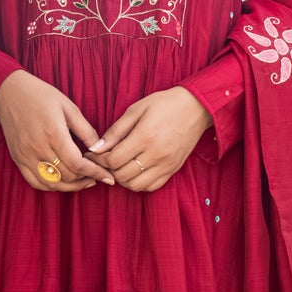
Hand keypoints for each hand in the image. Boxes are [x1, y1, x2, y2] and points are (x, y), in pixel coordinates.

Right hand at [0, 71, 115, 193]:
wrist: (9, 92)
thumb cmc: (41, 96)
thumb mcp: (68, 107)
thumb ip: (85, 130)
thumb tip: (100, 149)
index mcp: (53, 133)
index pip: (77, 164)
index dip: (96, 173)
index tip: (109, 178)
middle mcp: (38, 147)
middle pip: (67, 176)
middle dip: (86, 179)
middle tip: (98, 174)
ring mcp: (25, 156)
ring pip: (52, 184)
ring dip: (71, 186)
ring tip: (84, 180)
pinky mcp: (18, 159)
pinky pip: (36, 183)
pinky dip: (52, 186)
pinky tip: (63, 181)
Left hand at [88, 87, 213, 193]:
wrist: (197, 108)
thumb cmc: (165, 104)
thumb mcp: (136, 109)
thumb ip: (116, 131)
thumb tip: (96, 148)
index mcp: (145, 137)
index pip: (113, 160)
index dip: (98, 159)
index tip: (94, 153)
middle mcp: (156, 155)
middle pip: (122, 175)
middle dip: (108, 169)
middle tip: (104, 159)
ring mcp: (166, 165)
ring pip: (135, 185)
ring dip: (122, 179)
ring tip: (118, 166)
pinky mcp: (173, 170)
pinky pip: (151, 187)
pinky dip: (138, 183)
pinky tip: (134, 171)